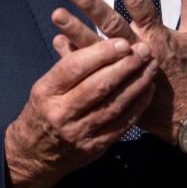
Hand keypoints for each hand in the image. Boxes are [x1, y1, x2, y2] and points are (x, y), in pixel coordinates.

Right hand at [4, 34, 156, 187]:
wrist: (35, 155)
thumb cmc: (43, 111)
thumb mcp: (45, 86)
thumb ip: (65, 63)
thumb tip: (73, 33)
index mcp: (46, 92)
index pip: (75, 67)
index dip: (101, 53)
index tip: (123, 42)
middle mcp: (60, 113)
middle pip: (98, 86)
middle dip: (126, 66)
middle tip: (144, 50)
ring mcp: (78, 133)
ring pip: (114, 105)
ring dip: (137, 83)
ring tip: (151, 66)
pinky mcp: (94, 147)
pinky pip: (122, 124)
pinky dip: (138, 105)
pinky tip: (148, 89)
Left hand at [52, 0, 186, 145]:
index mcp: (157, 35)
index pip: (140, 2)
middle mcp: (138, 50)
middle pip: (111, 24)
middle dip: (90, 4)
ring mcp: (124, 70)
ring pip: (96, 49)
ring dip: (75, 31)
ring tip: (56, 14)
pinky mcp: (116, 86)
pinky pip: (91, 72)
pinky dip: (74, 57)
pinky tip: (58, 41)